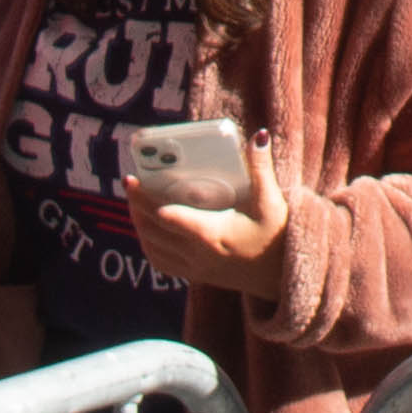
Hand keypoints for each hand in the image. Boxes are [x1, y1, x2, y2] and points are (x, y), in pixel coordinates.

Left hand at [129, 131, 294, 288]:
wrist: (281, 277)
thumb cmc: (277, 238)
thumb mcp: (272, 201)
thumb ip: (262, 168)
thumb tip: (259, 135)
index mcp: (213, 233)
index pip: (169, 217)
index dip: (147, 199)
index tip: (133, 180)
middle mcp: (199, 253)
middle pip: (155, 230)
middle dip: (137, 205)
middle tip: (129, 183)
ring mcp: (196, 267)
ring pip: (154, 247)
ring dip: (139, 225)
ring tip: (134, 203)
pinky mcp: (197, 275)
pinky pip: (162, 262)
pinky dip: (149, 245)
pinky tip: (148, 231)